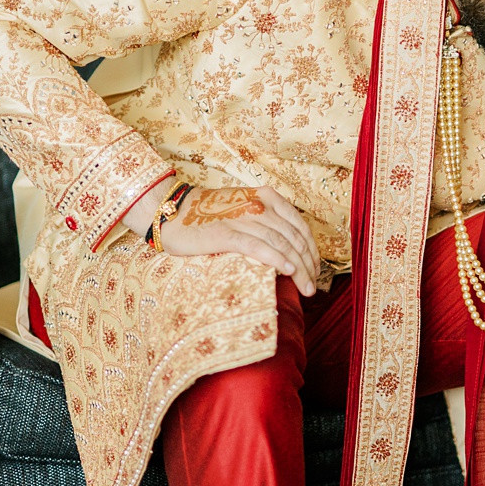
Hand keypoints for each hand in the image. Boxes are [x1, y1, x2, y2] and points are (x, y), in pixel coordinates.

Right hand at [136, 182, 323, 295]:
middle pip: (294, 237)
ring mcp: (241, 218)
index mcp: (266, 197)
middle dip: (309, 264)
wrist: (170, 212)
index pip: (299, 225)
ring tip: (306, 288)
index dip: (312, 250)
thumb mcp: (242, 209)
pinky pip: (257, 246)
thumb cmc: (205, 216)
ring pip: (281, 244)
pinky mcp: (225, 233)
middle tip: (313, 287)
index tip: (315, 269)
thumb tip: (289, 250)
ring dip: (298, 269)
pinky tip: (287, 272)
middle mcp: (257, 205)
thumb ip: (265, 222)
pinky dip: (276, 259)